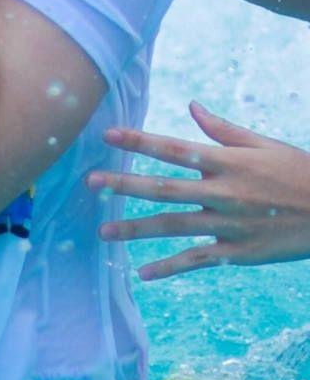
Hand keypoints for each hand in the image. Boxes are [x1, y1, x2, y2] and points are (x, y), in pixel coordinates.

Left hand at [86, 102, 309, 279]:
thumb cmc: (298, 172)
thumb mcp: (263, 144)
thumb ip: (223, 129)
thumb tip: (192, 106)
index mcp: (227, 162)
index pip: (174, 148)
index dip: (139, 141)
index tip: (108, 135)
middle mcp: (223, 193)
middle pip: (164, 188)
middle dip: (124, 184)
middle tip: (91, 183)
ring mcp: (229, 226)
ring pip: (173, 227)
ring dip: (136, 229)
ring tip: (103, 231)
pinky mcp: (238, 254)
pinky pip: (196, 261)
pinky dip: (168, 268)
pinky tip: (142, 273)